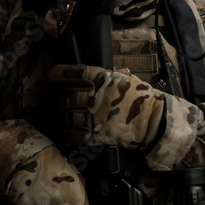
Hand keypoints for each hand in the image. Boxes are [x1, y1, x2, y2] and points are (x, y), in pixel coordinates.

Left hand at [48, 65, 166, 151]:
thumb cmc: (143, 99)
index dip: (60, 73)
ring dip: (66, 117)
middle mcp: (96, 96)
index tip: (51, 74)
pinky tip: (69, 132)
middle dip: (63, 99)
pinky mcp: (96, 134)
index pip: (75, 73)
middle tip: (63, 100)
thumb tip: (117, 70)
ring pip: (68, 116)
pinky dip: (69, 134)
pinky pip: (74, 134)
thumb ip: (117, 76)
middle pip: (67, 96)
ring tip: (67, 116)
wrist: (152, 121)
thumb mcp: (129, 80)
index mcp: (103, 80)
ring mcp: (94, 116)